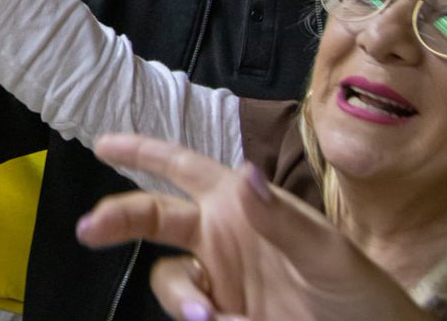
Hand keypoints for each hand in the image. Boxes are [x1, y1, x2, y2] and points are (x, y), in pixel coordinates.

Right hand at [75, 133, 425, 320]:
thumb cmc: (358, 293)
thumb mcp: (327, 255)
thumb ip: (282, 219)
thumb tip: (243, 174)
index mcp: (239, 203)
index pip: (181, 167)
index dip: (142, 152)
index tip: (103, 144)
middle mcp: (218, 236)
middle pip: (153, 216)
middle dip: (118, 219)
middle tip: (88, 230)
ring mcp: (216, 279)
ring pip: (168, 279)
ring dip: (180, 296)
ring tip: (209, 319)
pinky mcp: (218, 315)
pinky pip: (189, 313)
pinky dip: (197, 318)